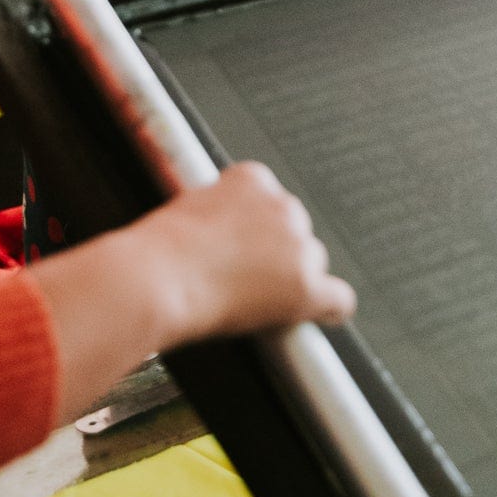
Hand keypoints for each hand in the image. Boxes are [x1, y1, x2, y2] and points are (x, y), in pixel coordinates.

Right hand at [134, 161, 356, 348]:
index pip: (272, 203)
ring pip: (312, 263)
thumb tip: (225, 236)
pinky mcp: (306, 286)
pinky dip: (329, 310)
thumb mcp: (189, 208)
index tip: (242, 247)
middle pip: (296, 233)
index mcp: (254, 180)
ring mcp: (298, 246)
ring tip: (254, 299)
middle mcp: (284, 205)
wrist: (158, 277)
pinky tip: (320, 317)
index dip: (257, 231)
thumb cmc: (159, 249)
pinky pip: (338, 299)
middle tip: (243, 277)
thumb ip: (220, 214)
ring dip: (292, 280)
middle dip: (277, 254)